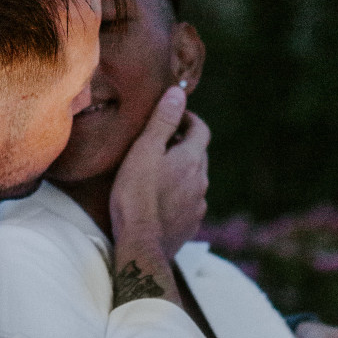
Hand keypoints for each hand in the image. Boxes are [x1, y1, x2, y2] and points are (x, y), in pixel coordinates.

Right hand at [109, 85, 210, 262]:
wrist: (142, 244)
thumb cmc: (137, 195)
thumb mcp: (145, 150)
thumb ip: (163, 121)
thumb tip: (178, 92)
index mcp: (191, 159)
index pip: (201, 130)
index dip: (189, 119)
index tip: (174, 117)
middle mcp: (201, 181)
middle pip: (199, 155)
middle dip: (183, 145)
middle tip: (161, 143)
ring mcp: (198, 205)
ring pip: (194, 180)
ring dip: (181, 172)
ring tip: (157, 173)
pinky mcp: (190, 225)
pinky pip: (188, 203)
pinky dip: (178, 196)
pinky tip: (159, 201)